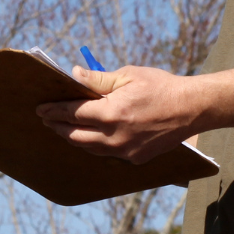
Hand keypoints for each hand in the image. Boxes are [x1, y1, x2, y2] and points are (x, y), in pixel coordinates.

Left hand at [36, 64, 206, 163]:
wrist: (191, 109)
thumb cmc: (160, 87)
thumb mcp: (128, 75)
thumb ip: (98, 80)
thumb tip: (74, 76)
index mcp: (111, 113)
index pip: (73, 114)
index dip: (54, 111)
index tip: (41, 109)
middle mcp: (115, 137)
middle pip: (75, 136)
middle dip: (58, 128)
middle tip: (47, 120)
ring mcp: (125, 151)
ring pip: (89, 148)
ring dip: (74, 138)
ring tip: (64, 129)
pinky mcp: (135, 159)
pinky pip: (107, 153)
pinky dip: (94, 145)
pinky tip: (89, 137)